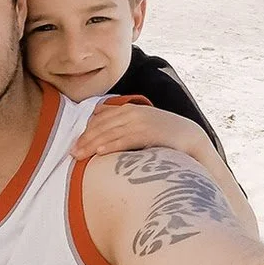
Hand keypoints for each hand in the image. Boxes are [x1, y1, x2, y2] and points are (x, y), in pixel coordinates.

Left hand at [71, 102, 205, 160]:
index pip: (101, 119)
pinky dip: (111, 146)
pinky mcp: (149, 133)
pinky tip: (100, 153)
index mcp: (129, 109)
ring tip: (79, 155)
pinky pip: (126, 140)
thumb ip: (120, 119)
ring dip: (92, 145)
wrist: (191, 138)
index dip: (86, 132)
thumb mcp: (140, 121)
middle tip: (72, 153)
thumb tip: (98, 116)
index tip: (75, 144)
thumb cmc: (163, 134)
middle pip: (102, 127)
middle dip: (85, 140)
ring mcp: (140, 122)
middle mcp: (132, 113)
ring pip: (110, 134)